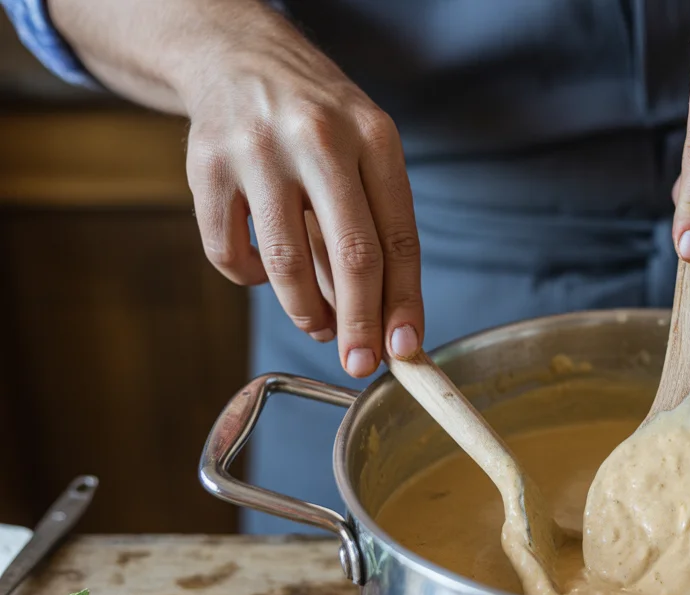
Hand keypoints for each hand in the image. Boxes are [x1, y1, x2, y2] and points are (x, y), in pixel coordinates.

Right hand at [182, 21, 423, 376]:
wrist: (239, 57)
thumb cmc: (320, 122)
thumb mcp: (365, 155)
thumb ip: (375, 229)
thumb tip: (382, 323)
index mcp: (374, 137)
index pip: (399, 237)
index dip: (404, 303)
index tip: (405, 349)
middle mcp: (319, 139)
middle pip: (352, 254)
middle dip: (360, 323)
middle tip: (361, 364)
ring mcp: (258, 151)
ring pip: (287, 263)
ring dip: (306, 311)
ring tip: (320, 325)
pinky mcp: (206, 167)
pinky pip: (229, 253)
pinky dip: (250, 279)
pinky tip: (265, 274)